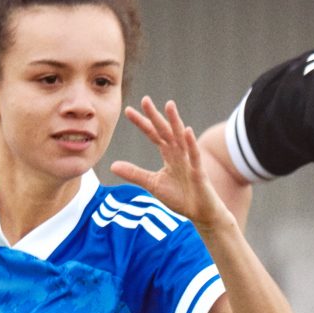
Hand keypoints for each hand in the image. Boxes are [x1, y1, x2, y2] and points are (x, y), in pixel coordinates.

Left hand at [110, 97, 230, 231]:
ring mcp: (190, 160)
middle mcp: (179, 153)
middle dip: (156, 116)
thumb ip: (135, 173)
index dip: (142, 123)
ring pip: (181, 138)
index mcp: (169, 155)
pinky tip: (186, 131)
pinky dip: (190, 143)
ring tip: (169, 105)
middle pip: (166, 131)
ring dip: (175, 122)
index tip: (128, 111)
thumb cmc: (180, 197)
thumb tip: (112, 165)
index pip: (153, 135)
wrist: (201, 213)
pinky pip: (194, 155)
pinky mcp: (199, 171)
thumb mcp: (153, 184)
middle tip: (145, 99)